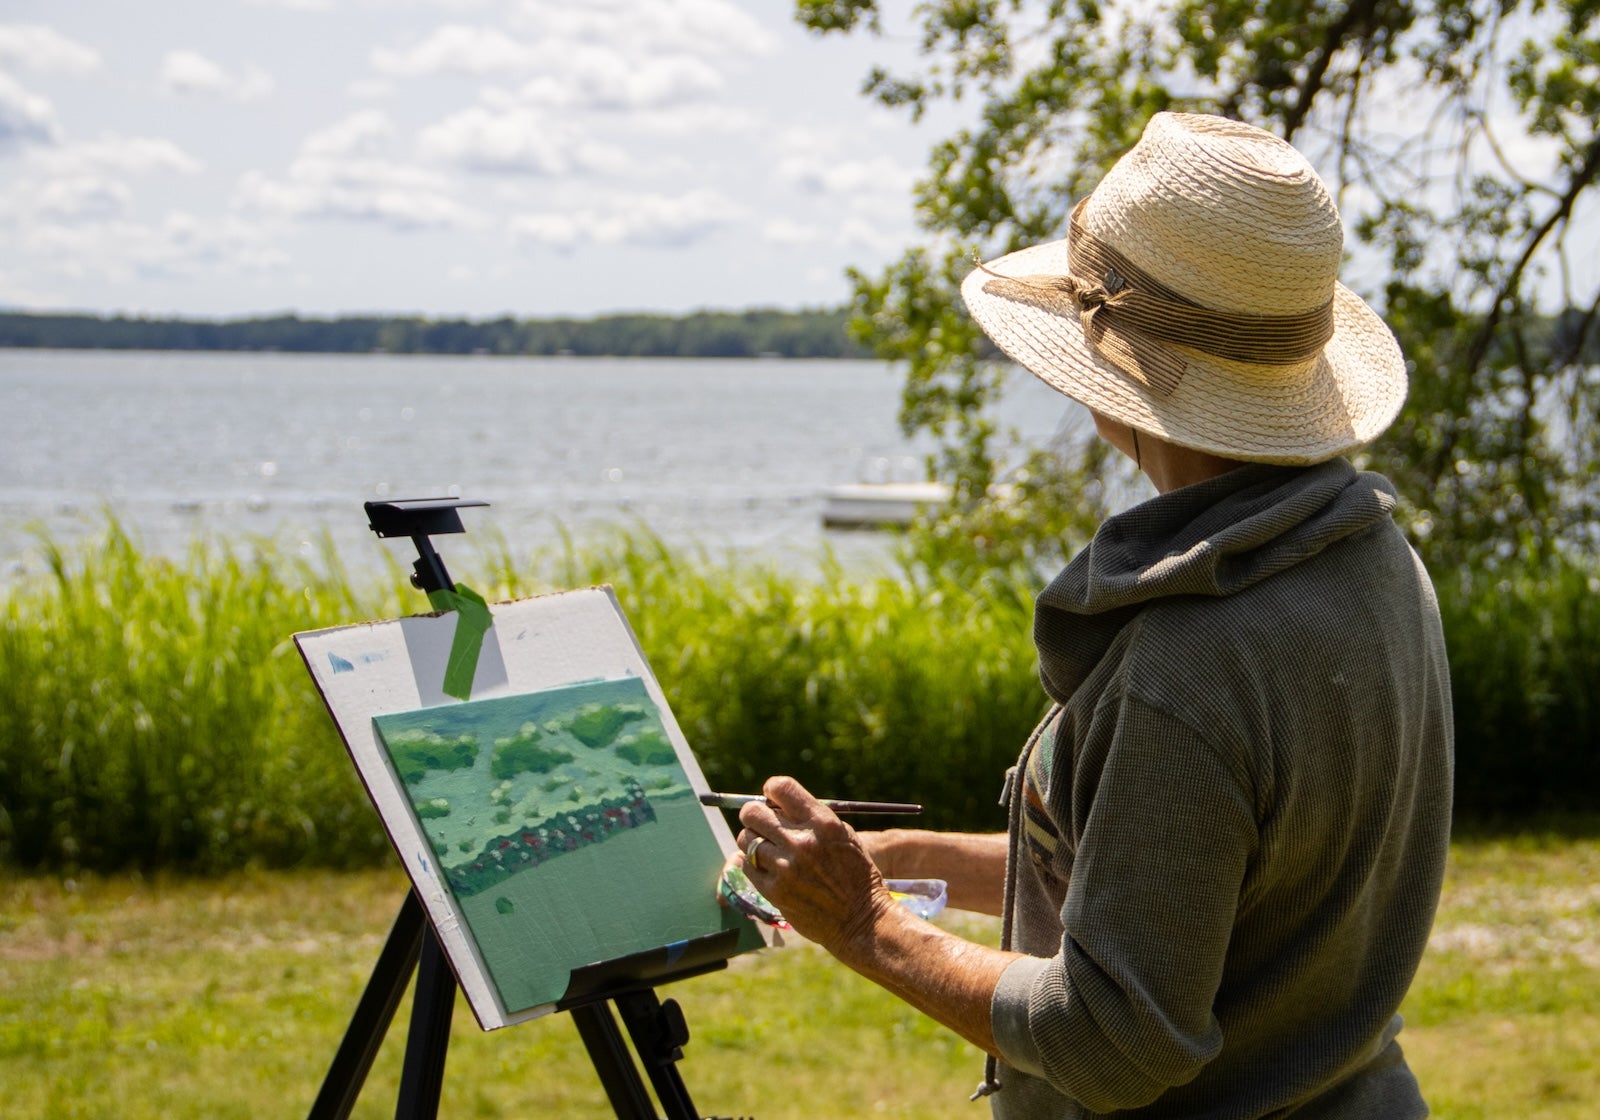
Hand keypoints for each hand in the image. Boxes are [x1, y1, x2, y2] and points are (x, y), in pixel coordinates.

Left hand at [736, 775, 896, 956]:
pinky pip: (746, 867)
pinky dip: (753, 865)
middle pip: (752, 812)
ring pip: (745, 840)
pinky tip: (768, 868)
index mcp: (822, 823)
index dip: (771, 790)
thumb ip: (811, 818)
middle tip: (762, 824)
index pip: (780, 787)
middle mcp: (801, 842)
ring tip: (769, 850)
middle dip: (755, 815)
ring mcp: (785, 867)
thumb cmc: (855, 874)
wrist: (861, 920)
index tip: (772, 799)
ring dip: (754, 842)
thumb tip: (775, 805)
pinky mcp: (774, 891)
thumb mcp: (843, 835)